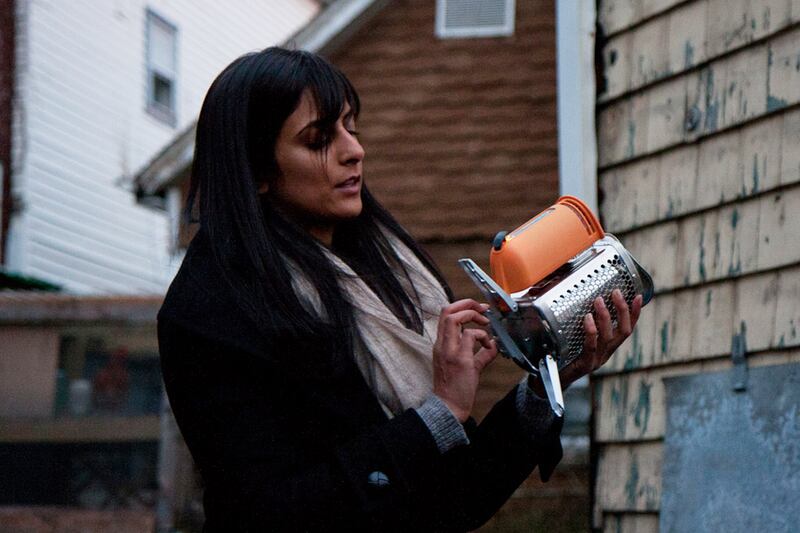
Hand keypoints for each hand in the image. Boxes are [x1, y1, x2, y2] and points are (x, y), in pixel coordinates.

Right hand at [433, 299, 498, 421]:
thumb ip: (480, 353)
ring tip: (485, 325)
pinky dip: (483, 337)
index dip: (462, 306)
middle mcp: (442, 345)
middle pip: (447, 311)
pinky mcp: (460, 359)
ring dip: (474, 316)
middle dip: (467, 303)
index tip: (477, 309)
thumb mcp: (467, 365)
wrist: (448, 407)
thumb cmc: (454, 388)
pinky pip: (471, 336)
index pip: (445, 315)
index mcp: (441, 344)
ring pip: (455, 318)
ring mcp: (450, 351)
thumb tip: (493, 345)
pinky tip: (489, 346)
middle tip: (482, 309)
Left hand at [529, 289, 642, 394]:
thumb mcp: (576, 337)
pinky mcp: (584, 365)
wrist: (549, 380)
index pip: (626, 329)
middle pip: (623, 332)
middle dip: (622, 311)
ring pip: (607, 337)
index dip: (634, 314)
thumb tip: (581, 298)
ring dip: (605, 317)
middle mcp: (605, 353)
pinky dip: (591, 332)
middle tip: (616, 293)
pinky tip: (588, 319)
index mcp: (607, 347)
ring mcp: (596, 360)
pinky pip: (591, 347)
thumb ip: (581, 322)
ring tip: (599, 301)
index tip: (637, 296)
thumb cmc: (563, 354)